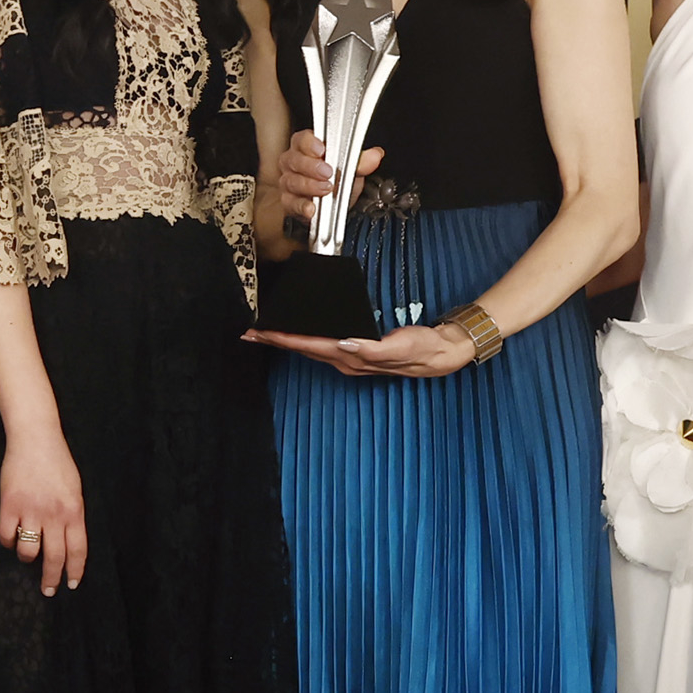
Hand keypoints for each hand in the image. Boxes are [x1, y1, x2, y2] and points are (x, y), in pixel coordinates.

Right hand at [0, 424, 87, 595]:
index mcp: (74, 511)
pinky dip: (8, 541)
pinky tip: (11, 536)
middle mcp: (54, 515)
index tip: (72, 584)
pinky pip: (7, 535)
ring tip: (27, 555)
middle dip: (51, 578)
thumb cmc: (57, 463)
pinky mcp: (9, 505)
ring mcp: (30, 510)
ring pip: (28, 550)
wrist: (35, 440)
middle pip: (54, 557)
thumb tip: (66, 541)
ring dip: (27, 558)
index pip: (77, 550)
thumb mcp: (74, 490)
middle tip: (48, 590)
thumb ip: (72, 515)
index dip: (75, 570)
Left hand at [243, 321, 474, 380]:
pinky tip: (299, 334)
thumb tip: (344, 344)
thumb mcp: (400, 347)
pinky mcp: (356, 352)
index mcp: (352, 358)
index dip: (283, 338)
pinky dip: (304, 339)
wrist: (443, 352)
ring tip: (265, 332)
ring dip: (287, 341)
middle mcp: (346, 360)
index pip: (310, 346)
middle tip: (249, 331)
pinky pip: (322, 345)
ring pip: (310, 348)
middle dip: (275, 340)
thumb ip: (371, 349)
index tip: (260, 332)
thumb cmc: (423, 348)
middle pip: (303, 349)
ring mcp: (350, 358)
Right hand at [273, 130, 382, 242]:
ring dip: (310, 186)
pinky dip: (302, 206)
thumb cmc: (337, 180)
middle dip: (311, 166)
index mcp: (306, 147)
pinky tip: (311, 207)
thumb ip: (361, 161)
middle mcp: (294, 162)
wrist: (334, 208)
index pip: (302, 139)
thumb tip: (375, 155)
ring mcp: (289, 182)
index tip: (321, 149)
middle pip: (294, 159)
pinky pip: (291, 203)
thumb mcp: (352, 169)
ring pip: (292, 181)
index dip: (309, 143)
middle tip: (328, 172)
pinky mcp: (288, 202)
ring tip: (326, 189)